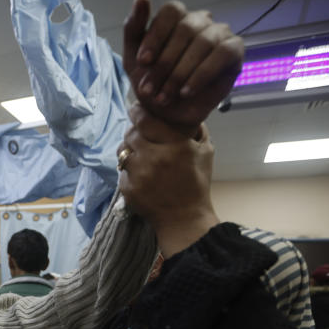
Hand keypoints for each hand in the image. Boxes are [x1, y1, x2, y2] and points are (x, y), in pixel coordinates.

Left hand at [117, 104, 217, 255]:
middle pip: (130, 134)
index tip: (136, 109)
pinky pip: (122, 171)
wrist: (183, 218)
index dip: (137, 112)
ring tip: (139, 155)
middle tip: (140, 135)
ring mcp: (138, 174)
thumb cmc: (196, 184)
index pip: (145, 120)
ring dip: (129, 151)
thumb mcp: (205, 152)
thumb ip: (197, 130)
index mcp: (174, 145)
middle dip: (134, 132)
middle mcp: (153, 157)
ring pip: (122, 152)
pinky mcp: (128, 188)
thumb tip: (187, 113)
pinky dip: (129, 171)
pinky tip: (140, 175)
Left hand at [123, 0, 243, 135]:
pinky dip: (201, 75)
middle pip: (186, 28)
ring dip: (180, 73)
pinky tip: (187, 92)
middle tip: (150, 89)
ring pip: (203, 42)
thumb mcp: (133, 58)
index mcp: (177, 19)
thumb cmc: (153, 83)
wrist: (167, 114)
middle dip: (164, 63)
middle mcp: (200, 21)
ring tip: (166, 95)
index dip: (156, 36)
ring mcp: (219, 33)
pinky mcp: (234, 51)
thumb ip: (134, 27)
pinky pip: (222, 55)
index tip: (142, 62)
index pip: (171, 11)